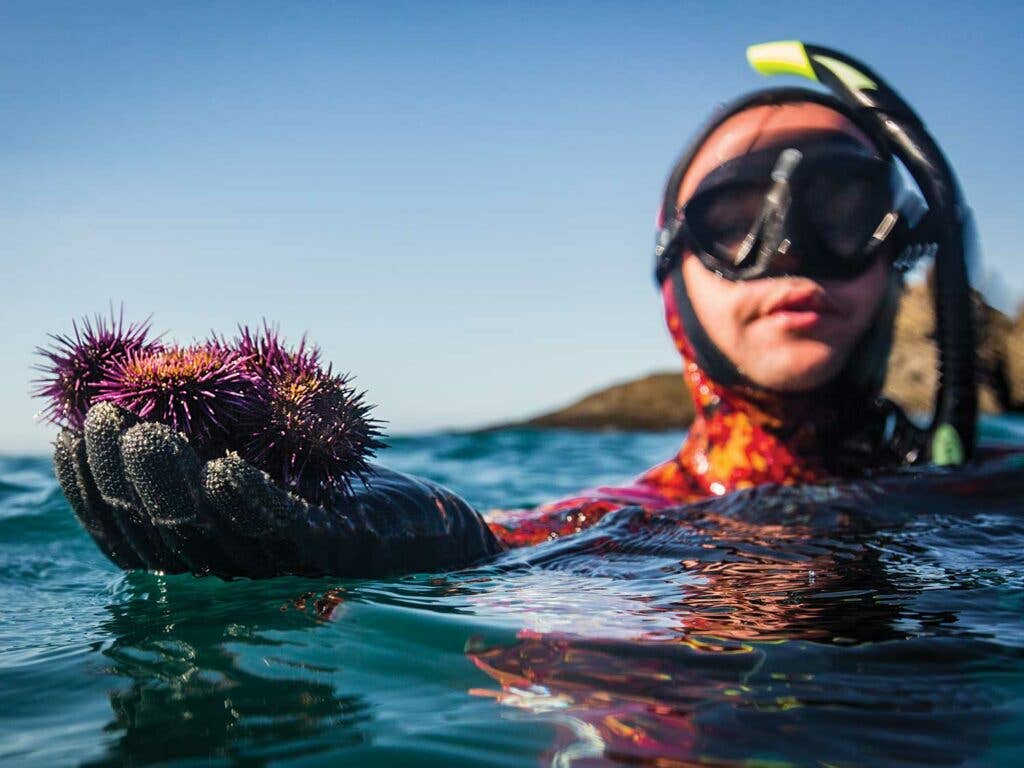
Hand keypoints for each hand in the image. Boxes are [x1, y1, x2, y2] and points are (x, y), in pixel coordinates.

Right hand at [54, 403, 501, 577]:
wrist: (442, 533)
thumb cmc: (351, 494)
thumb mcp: (278, 464)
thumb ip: (225, 445)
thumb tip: (162, 391)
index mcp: (223, 554)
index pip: (139, 535)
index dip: (95, 492)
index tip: (69, 435)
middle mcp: (249, 571)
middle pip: (168, 533)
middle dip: (123, 477)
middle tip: (102, 418)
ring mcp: (295, 565)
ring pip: (216, 531)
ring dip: (172, 480)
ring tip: (143, 430)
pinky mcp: (343, 552)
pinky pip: (288, 528)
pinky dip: (253, 499)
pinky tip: (224, 466)